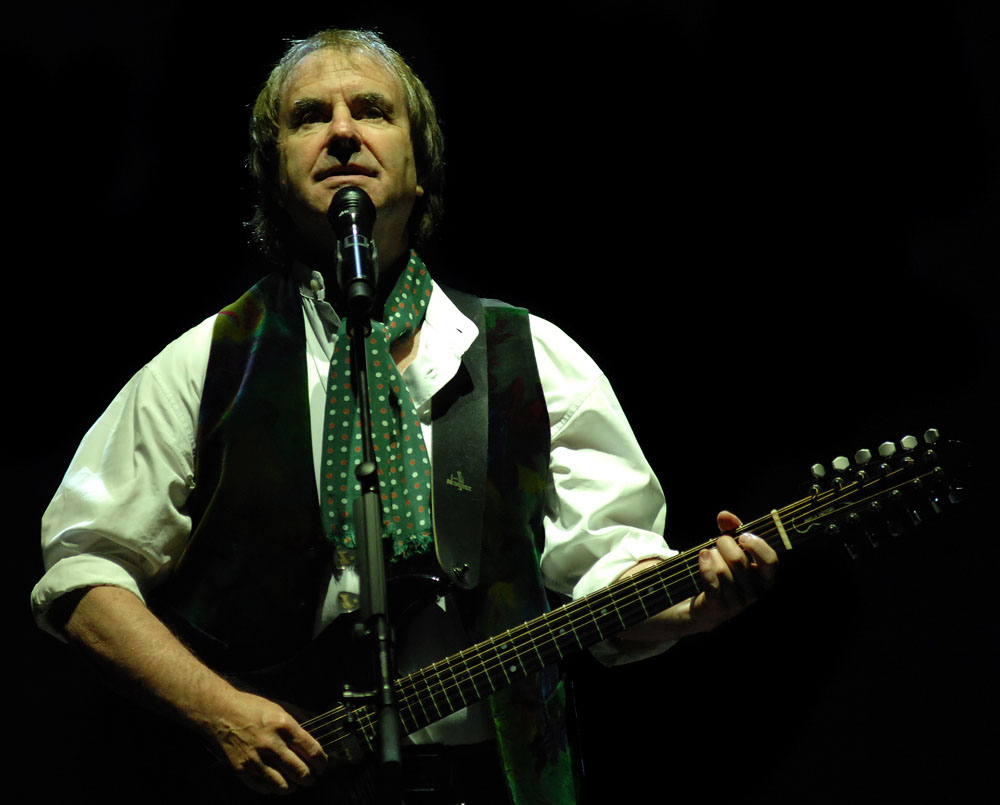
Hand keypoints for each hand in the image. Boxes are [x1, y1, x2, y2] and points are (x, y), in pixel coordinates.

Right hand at [205, 690, 327, 794]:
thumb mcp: (279, 712)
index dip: (321, 762)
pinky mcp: (242, 769)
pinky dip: (273, 788)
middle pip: (300, 771)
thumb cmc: (252, 709)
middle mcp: (271, 743)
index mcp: (284, 725)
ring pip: (283, 785)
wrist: (221, 712)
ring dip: (293, 787)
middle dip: (310, 778)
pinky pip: (264, 787)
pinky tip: (276, 782)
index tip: (322, 766)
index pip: (312, 751)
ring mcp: (256, 758)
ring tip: (295, 783)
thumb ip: (294, 731)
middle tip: (311, 778)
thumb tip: (310, 750)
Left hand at [686, 510, 778, 632]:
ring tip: (709, 554)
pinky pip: (711, 581)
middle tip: (719, 541)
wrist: (704, 605)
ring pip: (723, 570)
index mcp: (765, 578)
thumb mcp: (730, 549)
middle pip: (739, 561)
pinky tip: (702, 556)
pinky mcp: (719, 607)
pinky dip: (704, 565)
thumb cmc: (722, 571)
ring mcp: (738, 603)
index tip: (742, 536)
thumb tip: (725, 515)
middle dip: (724, 544)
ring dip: (712, 555)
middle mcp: (755, 593)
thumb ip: (730, 530)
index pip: (770, 561)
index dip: (756, 545)